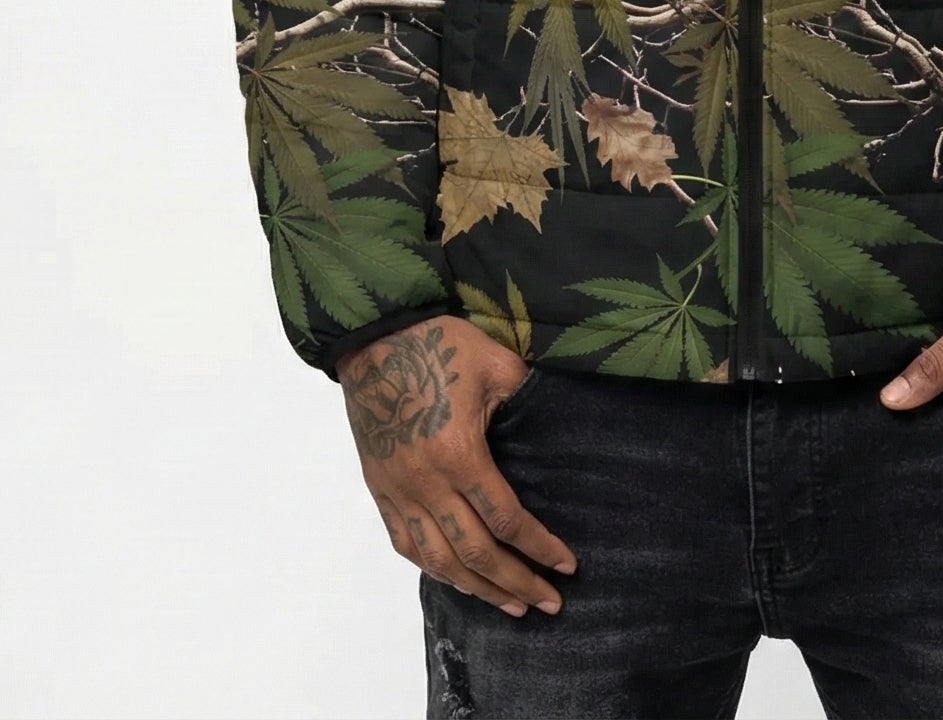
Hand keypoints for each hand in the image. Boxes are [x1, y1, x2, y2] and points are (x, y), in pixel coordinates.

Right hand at [334, 316, 578, 616]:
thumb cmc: (439, 343)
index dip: (539, 547)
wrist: (375, 337)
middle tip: (548, 603)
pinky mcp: (379, 488)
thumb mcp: (496, 362)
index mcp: (459, 455)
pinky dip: (433, 568)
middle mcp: (426, 484)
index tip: (567, 566)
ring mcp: (399, 490)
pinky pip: (404, 543)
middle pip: (475, 553)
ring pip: (438, 560)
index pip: (506, 519)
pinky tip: (455, 578)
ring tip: (510, 605)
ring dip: (476, 588)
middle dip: (516, 583)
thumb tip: (559, 419)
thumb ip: (527, 397)